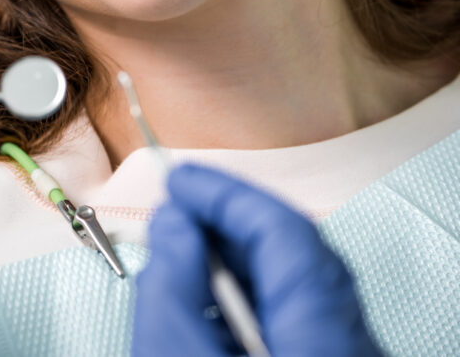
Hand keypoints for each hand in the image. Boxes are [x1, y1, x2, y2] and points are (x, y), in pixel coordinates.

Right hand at [133, 164, 379, 356]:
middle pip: (299, 256)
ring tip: (182, 250)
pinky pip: (295, 317)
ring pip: (297, 287)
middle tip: (177, 208)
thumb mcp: (170, 354)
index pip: (288, 235)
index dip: (229, 197)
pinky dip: (248, 295)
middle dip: (232, 224)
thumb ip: (171, 284)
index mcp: (319, 340)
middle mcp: (349, 347)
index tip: (180, 180)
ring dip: (236, 259)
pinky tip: (207, 298)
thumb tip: (174, 221)